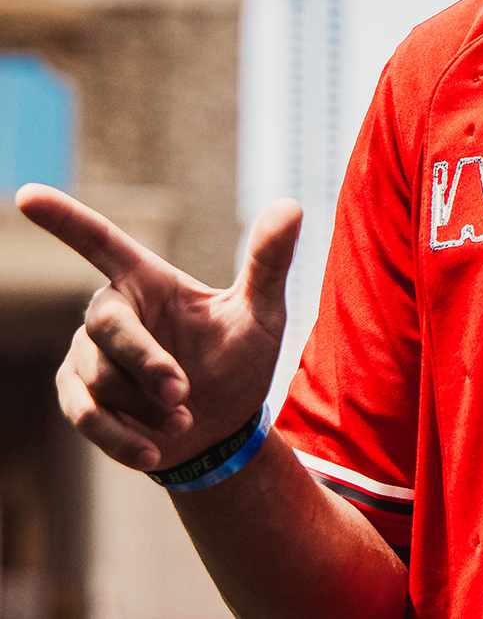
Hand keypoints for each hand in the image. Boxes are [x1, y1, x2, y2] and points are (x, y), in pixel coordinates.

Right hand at [15, 184, 301, 474]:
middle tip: (182, 394)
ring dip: (146, 406)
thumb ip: (268, 262)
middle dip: (146, 364)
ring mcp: (86, 355)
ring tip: (183, 417)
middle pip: (106, 327)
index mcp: (148, 279)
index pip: (99, 242)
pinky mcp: (76, 397)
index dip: (63, 219)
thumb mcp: (263, 311)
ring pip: (99, 379)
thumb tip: (292, 205)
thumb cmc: (240, 359)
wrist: (222, 429)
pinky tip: (154, 451)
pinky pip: (86, 416)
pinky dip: (124, 438)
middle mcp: (110, 309)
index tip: (25, 194)